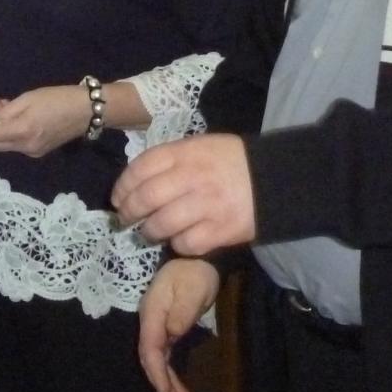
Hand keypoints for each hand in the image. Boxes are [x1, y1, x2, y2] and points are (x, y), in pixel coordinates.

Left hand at [0, 85, 90, 157]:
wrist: (88, 111)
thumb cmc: (57, 99)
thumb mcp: (29, 98)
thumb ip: (8, 109)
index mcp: (21, 131)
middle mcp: (25, 147)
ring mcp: (33, 152)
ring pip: (5, 145)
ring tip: (2, 109)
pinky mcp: (40, 151)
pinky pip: (17, 145)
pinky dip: (10, 134)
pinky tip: (14, 119)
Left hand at [112, 133, 256, 255]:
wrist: (274, 180)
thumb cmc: (231, 162)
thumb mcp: (200, 146)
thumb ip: (170, 160)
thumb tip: (136, 181)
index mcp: (185, 153)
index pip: (141, 167)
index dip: (123, 186)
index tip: (117, 198)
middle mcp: (192, 177)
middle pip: (146, 198)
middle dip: (129, 212)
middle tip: (125, 219)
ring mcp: (206, 205)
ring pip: (161, 224)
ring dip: (149, 232)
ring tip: (149, 233)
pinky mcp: (220, 231)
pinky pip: (186, 244)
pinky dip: (177, 245)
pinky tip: (179, 240)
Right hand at [138, 258, 220, 391]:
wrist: (198, 260)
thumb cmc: (194, 274)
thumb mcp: (191, 291)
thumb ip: (181, 313)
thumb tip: (173, 334)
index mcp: (152, 313)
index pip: (149, 348)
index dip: (156, 371)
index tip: (165, 391)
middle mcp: (152, 322)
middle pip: (151, 358)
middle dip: (161, 382)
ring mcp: (159, 326)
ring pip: (159, 359)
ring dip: (167, 381)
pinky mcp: (169, 329)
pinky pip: (167, 354)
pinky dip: (171, 371)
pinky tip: (180, 387)